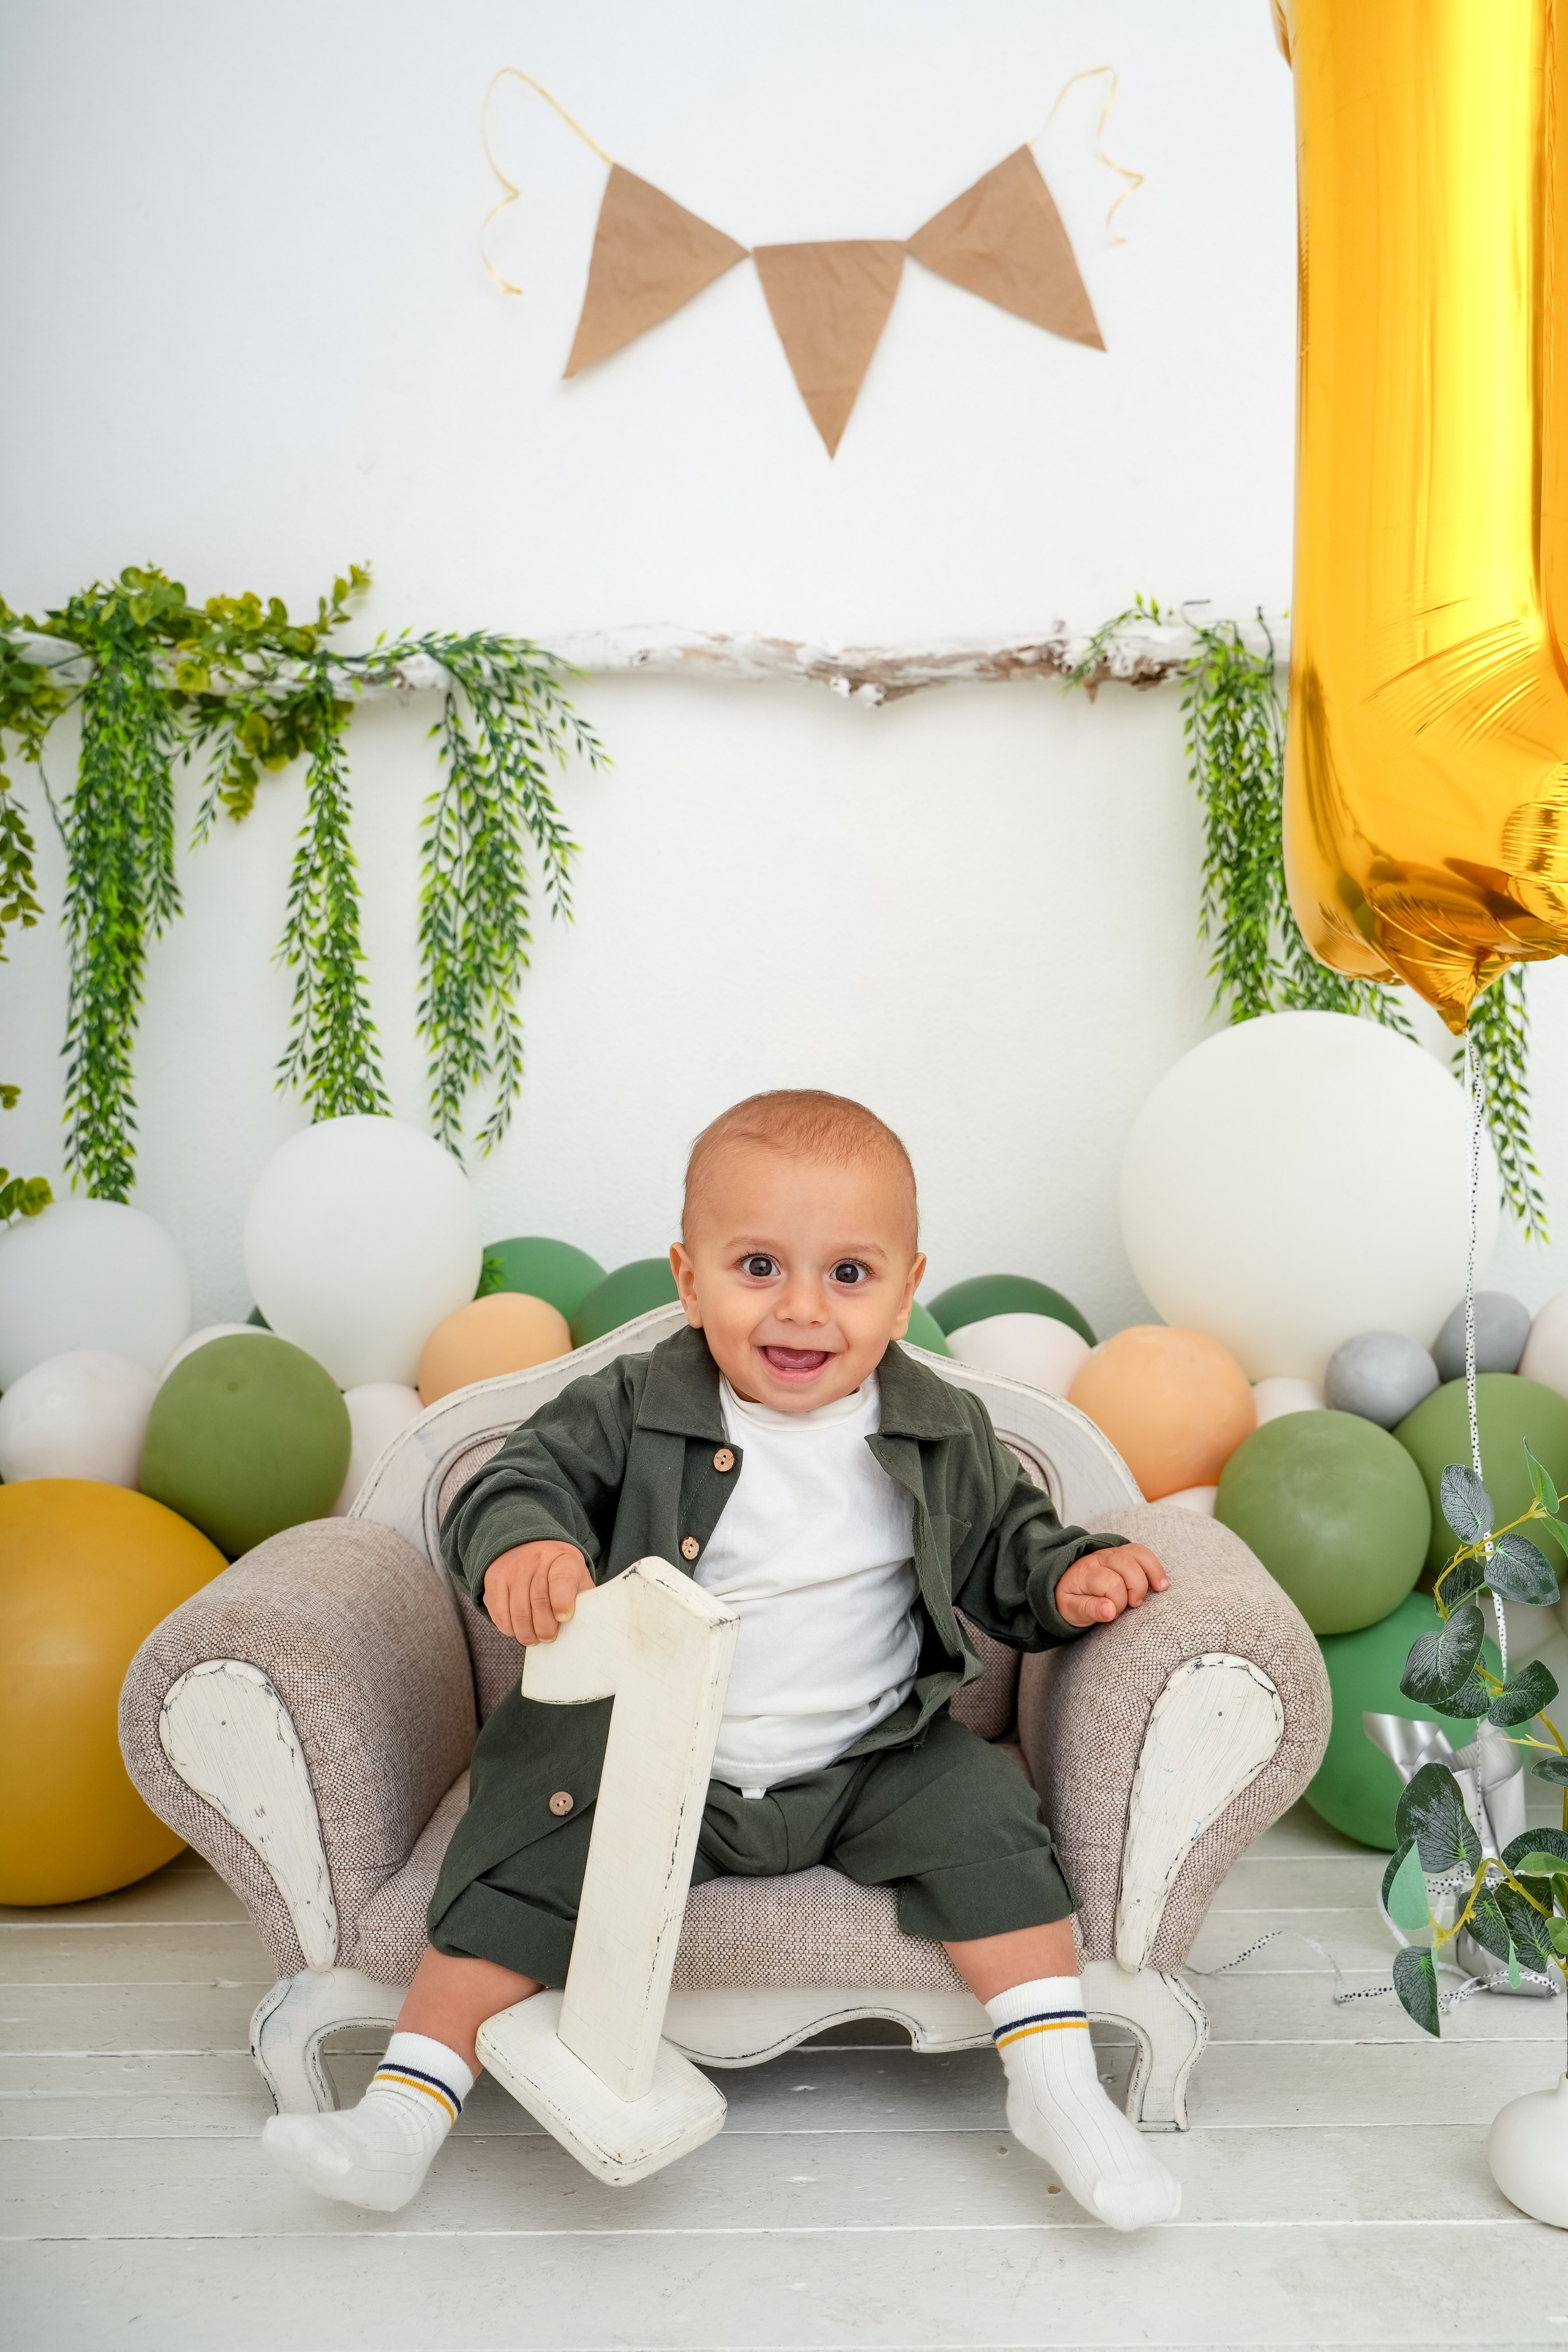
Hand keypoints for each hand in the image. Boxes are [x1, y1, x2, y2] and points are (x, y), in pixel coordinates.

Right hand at [482, 1540, 594, 1644]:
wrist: (526, 1546)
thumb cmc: (558, 1570)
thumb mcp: (577, 1575)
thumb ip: (583, 1596)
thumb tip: (585, 1624)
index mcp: (563, 1558)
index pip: (562, 1578)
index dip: (563, 1602)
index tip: (564, 1618)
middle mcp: (535, 1560)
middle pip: (539, 1601)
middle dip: (546, 1628)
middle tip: (549, 1637)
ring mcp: (512, 1569)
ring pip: (518, 1612)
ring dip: (527, 1633)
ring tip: (534, 1638)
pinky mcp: (494, 1580)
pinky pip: (499, 1614)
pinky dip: (509, 1629)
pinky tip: (519, 1629)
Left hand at [1055, 1541, 1169, 1629]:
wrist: (1064, 1583)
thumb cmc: (1071, 1599)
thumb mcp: (1072, 1610)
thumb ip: (1089, 1610)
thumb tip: (1110, 1611)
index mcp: (1085, 1573)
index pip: (1111, 1583)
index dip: (1118, 1601)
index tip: (1114, 1613)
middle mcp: (1099, 1558)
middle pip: (1126, 1565)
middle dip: (1136, 1588)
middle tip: (1134, 1605)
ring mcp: (1111, 1553)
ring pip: (1137, 1554)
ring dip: (1150, 1573)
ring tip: (1158, 1590)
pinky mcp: (1122, 1553)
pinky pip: (1142, 1552)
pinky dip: (1154, 1566)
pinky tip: (1161, 1583)